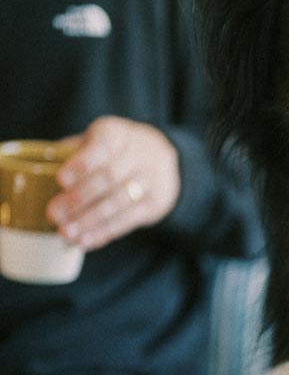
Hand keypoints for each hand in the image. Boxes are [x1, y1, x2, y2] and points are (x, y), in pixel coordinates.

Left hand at [47, 116, 180, 250]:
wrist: (163, 159)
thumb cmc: (116, 150)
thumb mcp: (97, 140)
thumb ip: (72, 152)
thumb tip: (38, 173)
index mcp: (118, 133)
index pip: (102, 145)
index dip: (82, 164)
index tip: (60, 180)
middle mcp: (139, 154)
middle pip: (109, 178)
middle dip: (79, 198)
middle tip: (54, 214)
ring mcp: (151, 180)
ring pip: (118, 202)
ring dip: (89, 220)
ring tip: (66, 232)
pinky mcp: (156, 203)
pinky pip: (128, 220)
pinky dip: (104, 232)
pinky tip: (85, 240)